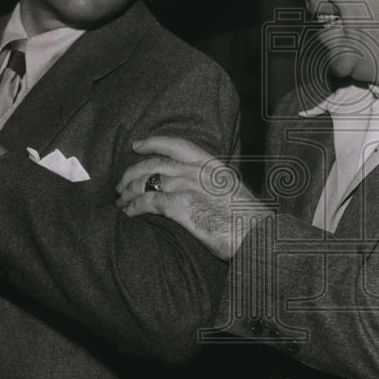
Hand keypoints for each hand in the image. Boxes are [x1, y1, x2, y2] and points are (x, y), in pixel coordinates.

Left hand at [116, 136, 268, 260]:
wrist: (257, 236)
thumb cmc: (248, 221)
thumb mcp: (231, 192)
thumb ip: (212, 185)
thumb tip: (196, 190)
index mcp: (212, 164)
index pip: (176, 145)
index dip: (152, 142)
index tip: (136, 145)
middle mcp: (197, 171)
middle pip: (154, 164)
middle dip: (132, 172)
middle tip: (121, 184)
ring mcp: (188, 187)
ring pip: (147, 181)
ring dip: (128, 191)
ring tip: (121, 201)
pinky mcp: (181, 206)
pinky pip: (148, 201)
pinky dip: (134, 206)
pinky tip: (128, 213)